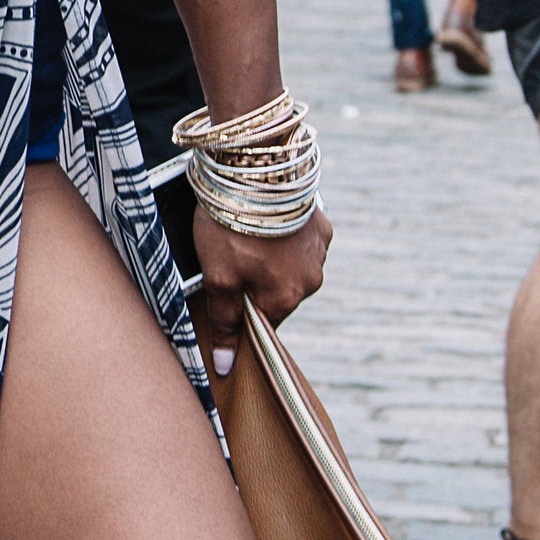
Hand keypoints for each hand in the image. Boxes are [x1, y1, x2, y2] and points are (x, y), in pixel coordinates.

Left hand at [189, 201, 329, 377]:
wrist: (255, 171)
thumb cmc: (232, 228)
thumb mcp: (217, 278)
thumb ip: (224, 322)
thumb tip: (225, 368)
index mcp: (285, 300)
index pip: (262, 325)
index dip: (242, 313)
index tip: (226, 295)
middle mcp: (310, 282)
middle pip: (277, 296)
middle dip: (256, 284)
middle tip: (231, 258)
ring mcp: (320, 253)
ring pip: (291, 269)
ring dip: (272, 261)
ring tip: (247, 236)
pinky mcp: (322, 226)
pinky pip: (302, 243)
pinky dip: (286, 238)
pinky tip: (267, 223)